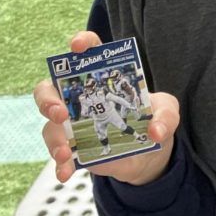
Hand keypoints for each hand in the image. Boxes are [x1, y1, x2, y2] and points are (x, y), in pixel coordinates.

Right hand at [35, 31, 178, 185]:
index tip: (78, 45)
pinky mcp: (75, 148)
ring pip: (50, 125)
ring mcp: (74, 124)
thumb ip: (165, 117)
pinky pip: (59, 154)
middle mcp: (82, 99)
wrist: (151, 155)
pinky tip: (66, 171)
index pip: (87, 53)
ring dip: (54, 138)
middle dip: (48, 98)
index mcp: (104, 80)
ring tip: (65, 151)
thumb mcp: (167, 113)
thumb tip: (155, 131)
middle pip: (50, 89)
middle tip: (60, 111)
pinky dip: (60, 164)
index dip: (81, 44)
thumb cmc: (154, 121)